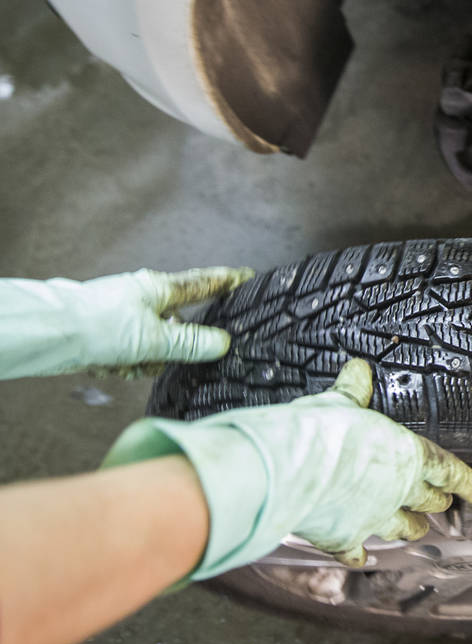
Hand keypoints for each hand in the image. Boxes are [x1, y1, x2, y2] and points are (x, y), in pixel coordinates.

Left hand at [0, 267, 252, 379]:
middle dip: (171, 348)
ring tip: (124, 362)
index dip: (228, 281)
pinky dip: (125, 365)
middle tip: (159, 356)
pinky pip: (132, 356)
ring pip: (155, 346)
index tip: (248, 278)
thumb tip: (222, 343)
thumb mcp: (155, 338)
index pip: (205, 282)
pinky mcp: (109, 335)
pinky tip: (109, 365)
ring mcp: (126, 317)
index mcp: (160, 288)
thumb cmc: (100, 325)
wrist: (50, 335)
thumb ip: (191, 343)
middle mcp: (145, 299)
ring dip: (144, 361)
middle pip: (178, 326)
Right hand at [102, 359, 471, 577]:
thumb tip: (358, 368)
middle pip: (429, 502)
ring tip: (413, 530)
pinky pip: (358, 551)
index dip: (467, 483)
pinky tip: (361, 556)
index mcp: (408, 455)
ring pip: (403, 530)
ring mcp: (373, 518)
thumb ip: (352, 392)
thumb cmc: (319, 431)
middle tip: (440, 505)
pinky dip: (360, 554)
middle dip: (435, 504)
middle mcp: (399, 491)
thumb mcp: (340, 403)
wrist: (288, 469)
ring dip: (409, 529)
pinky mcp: (345, 539)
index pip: (449, 471)